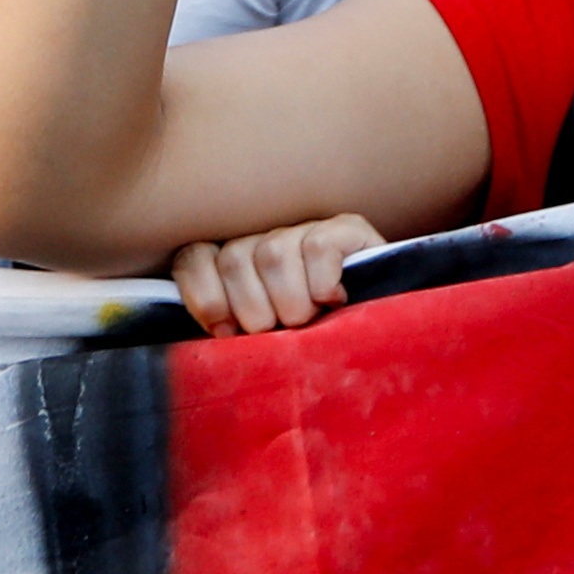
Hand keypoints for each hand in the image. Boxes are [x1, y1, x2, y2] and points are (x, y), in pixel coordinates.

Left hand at [170, 212, 385, 333]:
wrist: (378, 338)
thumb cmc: (310, 344)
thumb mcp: (260, 342)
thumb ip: (228, 329)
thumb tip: (210, 331)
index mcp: (238, 262)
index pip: (196, 256)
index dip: (205, 296)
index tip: (226, 331)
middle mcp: (268, 237)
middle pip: (235, 258)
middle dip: (254, 310)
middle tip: (279, 333)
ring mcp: (307, 230)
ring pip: (273, 252)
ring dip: (289, 301)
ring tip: (308, 322)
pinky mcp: (347, 229)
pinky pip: (318, 247)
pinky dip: (321, 283)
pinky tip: (334, 299)